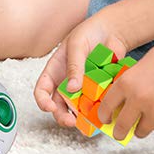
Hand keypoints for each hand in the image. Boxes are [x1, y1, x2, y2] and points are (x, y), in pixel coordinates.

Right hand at [34, 11, 130, 127]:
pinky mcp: (98, 92)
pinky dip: (99, 110)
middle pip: (59, 106)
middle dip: (62, 117)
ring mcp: (83, 89)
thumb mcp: (77, 45)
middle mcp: (67, 83)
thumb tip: (71, 88)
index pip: (42, 90)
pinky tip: (103, 110)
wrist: (111, 32)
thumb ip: (74, 65)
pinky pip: (96, 105)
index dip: (42, 101)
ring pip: (78, 110)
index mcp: (55, 71)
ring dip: (81, 118)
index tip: (49, 107)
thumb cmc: (89, 33)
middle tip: (72, 122)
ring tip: (89, 120)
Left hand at [95, 38, 153, 140]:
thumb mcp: (137, 68)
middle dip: (119, 132)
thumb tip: (120, 104)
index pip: (106, 107)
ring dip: (140, 129)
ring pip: (141, 131)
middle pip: (122, 126)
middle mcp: (137, 99)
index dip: (103, 116)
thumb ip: (128, 86)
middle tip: (119, 133)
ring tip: (142, 123)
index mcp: (125, 83)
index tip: (105, 120)